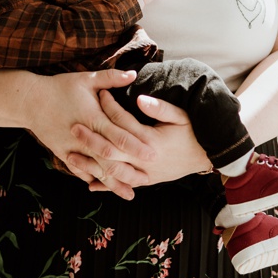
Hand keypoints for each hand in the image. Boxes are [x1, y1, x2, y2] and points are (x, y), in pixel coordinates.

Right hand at [25, 70, 155, 200]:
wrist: (29, 100)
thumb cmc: (60, 87)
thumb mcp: (86, 79)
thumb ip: (111, 78)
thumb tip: (134, 74)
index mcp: (92, 117)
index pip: (118, 135)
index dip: (136, 146)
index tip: (153, 154)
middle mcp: (83, 136)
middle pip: (109, 158)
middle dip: (129, 170)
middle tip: (148, 179)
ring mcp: (72, 147)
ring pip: (95, 169)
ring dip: (113, 182)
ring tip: (130, 193)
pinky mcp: (62, 152)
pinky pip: (79, 169)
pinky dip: (91, 179)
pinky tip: (103, 187)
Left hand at [66, 92, 208, 191]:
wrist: (209, 157)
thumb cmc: (193, 133)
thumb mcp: (181, 116)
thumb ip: (160, 108)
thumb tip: (139, 99)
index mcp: (151, 140)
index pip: (123, 122)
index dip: (110, 106)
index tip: (98, 92)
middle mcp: (145, 159)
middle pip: (111, 148)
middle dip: (91, 138)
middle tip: (73, 126)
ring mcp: (145, 173)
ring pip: (112, 170)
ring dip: (90, 164)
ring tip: (69, 156)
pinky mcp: (146, 181)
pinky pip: (123, 184)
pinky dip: (106, 185)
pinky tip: (88, 184)